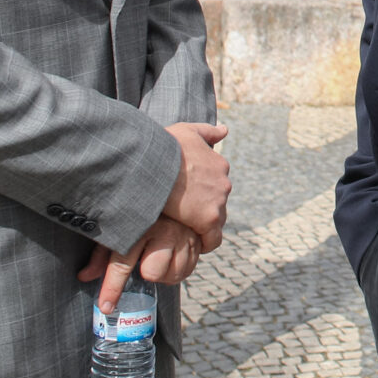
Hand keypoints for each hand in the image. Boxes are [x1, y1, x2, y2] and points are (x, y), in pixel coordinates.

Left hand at [81, 215, 203, 311]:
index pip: (122, 262)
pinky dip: (178, 269)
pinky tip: (172, 258)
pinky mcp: (199, 241)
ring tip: (158, 259)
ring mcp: (184, 236)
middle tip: (145, 261)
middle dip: (147, 271)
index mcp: (140, 225)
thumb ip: (101, 255)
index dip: (112, 288)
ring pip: (173, 274)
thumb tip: (84, 276)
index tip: (106, 306)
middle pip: (153, 272)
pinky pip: (188, 271)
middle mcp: (164, 230)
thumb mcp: (118, 229)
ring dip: (164, 272)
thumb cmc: (139, 215)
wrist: (173, 192)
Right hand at [162, 122, 231, 251]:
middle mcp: (223, 183)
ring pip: (216, 220)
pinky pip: (212, 239)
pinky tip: (194, 247)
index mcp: (219, 164)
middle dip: (205, 210)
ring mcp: (218, 201)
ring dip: (204, 226)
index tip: (190, 199)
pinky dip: (206, 244)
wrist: (153, 162)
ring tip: (187, 231)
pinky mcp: (208, 219)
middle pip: (218, 203)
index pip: (217, 184)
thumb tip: (225, 129)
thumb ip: (207, 131)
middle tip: (185, 216)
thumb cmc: (165, 145)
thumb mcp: (187, 131)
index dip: (204, 193)